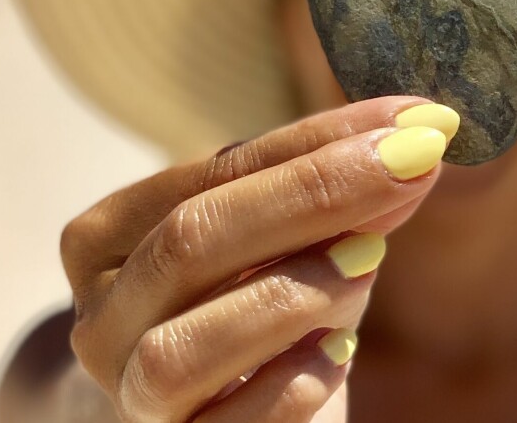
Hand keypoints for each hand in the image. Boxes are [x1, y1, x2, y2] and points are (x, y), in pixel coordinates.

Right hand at [60, 97, 457, 421]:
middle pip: (191, 240)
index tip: (417, 120)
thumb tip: (415, 141)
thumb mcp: (289, 250)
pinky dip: (288, 386)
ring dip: (289, 296)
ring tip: (367, 265)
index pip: (220, 171)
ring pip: (179, 348)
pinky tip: (339, 354)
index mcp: (110, 239)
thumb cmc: (252, 321)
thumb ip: (337, 204)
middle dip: (312, 195)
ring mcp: (126, 397)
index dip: (322, 141)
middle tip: (411, 168)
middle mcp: (100, 318)